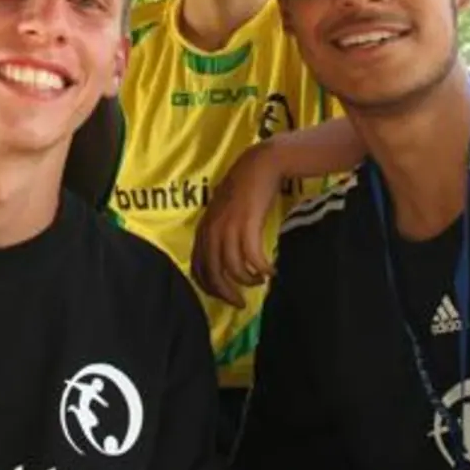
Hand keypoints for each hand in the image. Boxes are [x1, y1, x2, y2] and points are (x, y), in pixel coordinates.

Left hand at [192, 142, 285, 307]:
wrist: (259, 165)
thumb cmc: (243, 189)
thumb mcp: (223, 213)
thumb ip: (218, 234)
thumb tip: (224, 260)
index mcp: (203, 230)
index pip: (198, 269)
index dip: (210, 288)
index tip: (225, 295)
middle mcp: (211, 232)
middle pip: (213, 274)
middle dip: (227, 293)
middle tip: (241, 303)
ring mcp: (228, 229)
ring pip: (232, 269)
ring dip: (247, 280)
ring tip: (260, 280)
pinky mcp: (247, 226)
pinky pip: (253, 259)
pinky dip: (262, 269)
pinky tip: (271, 270)